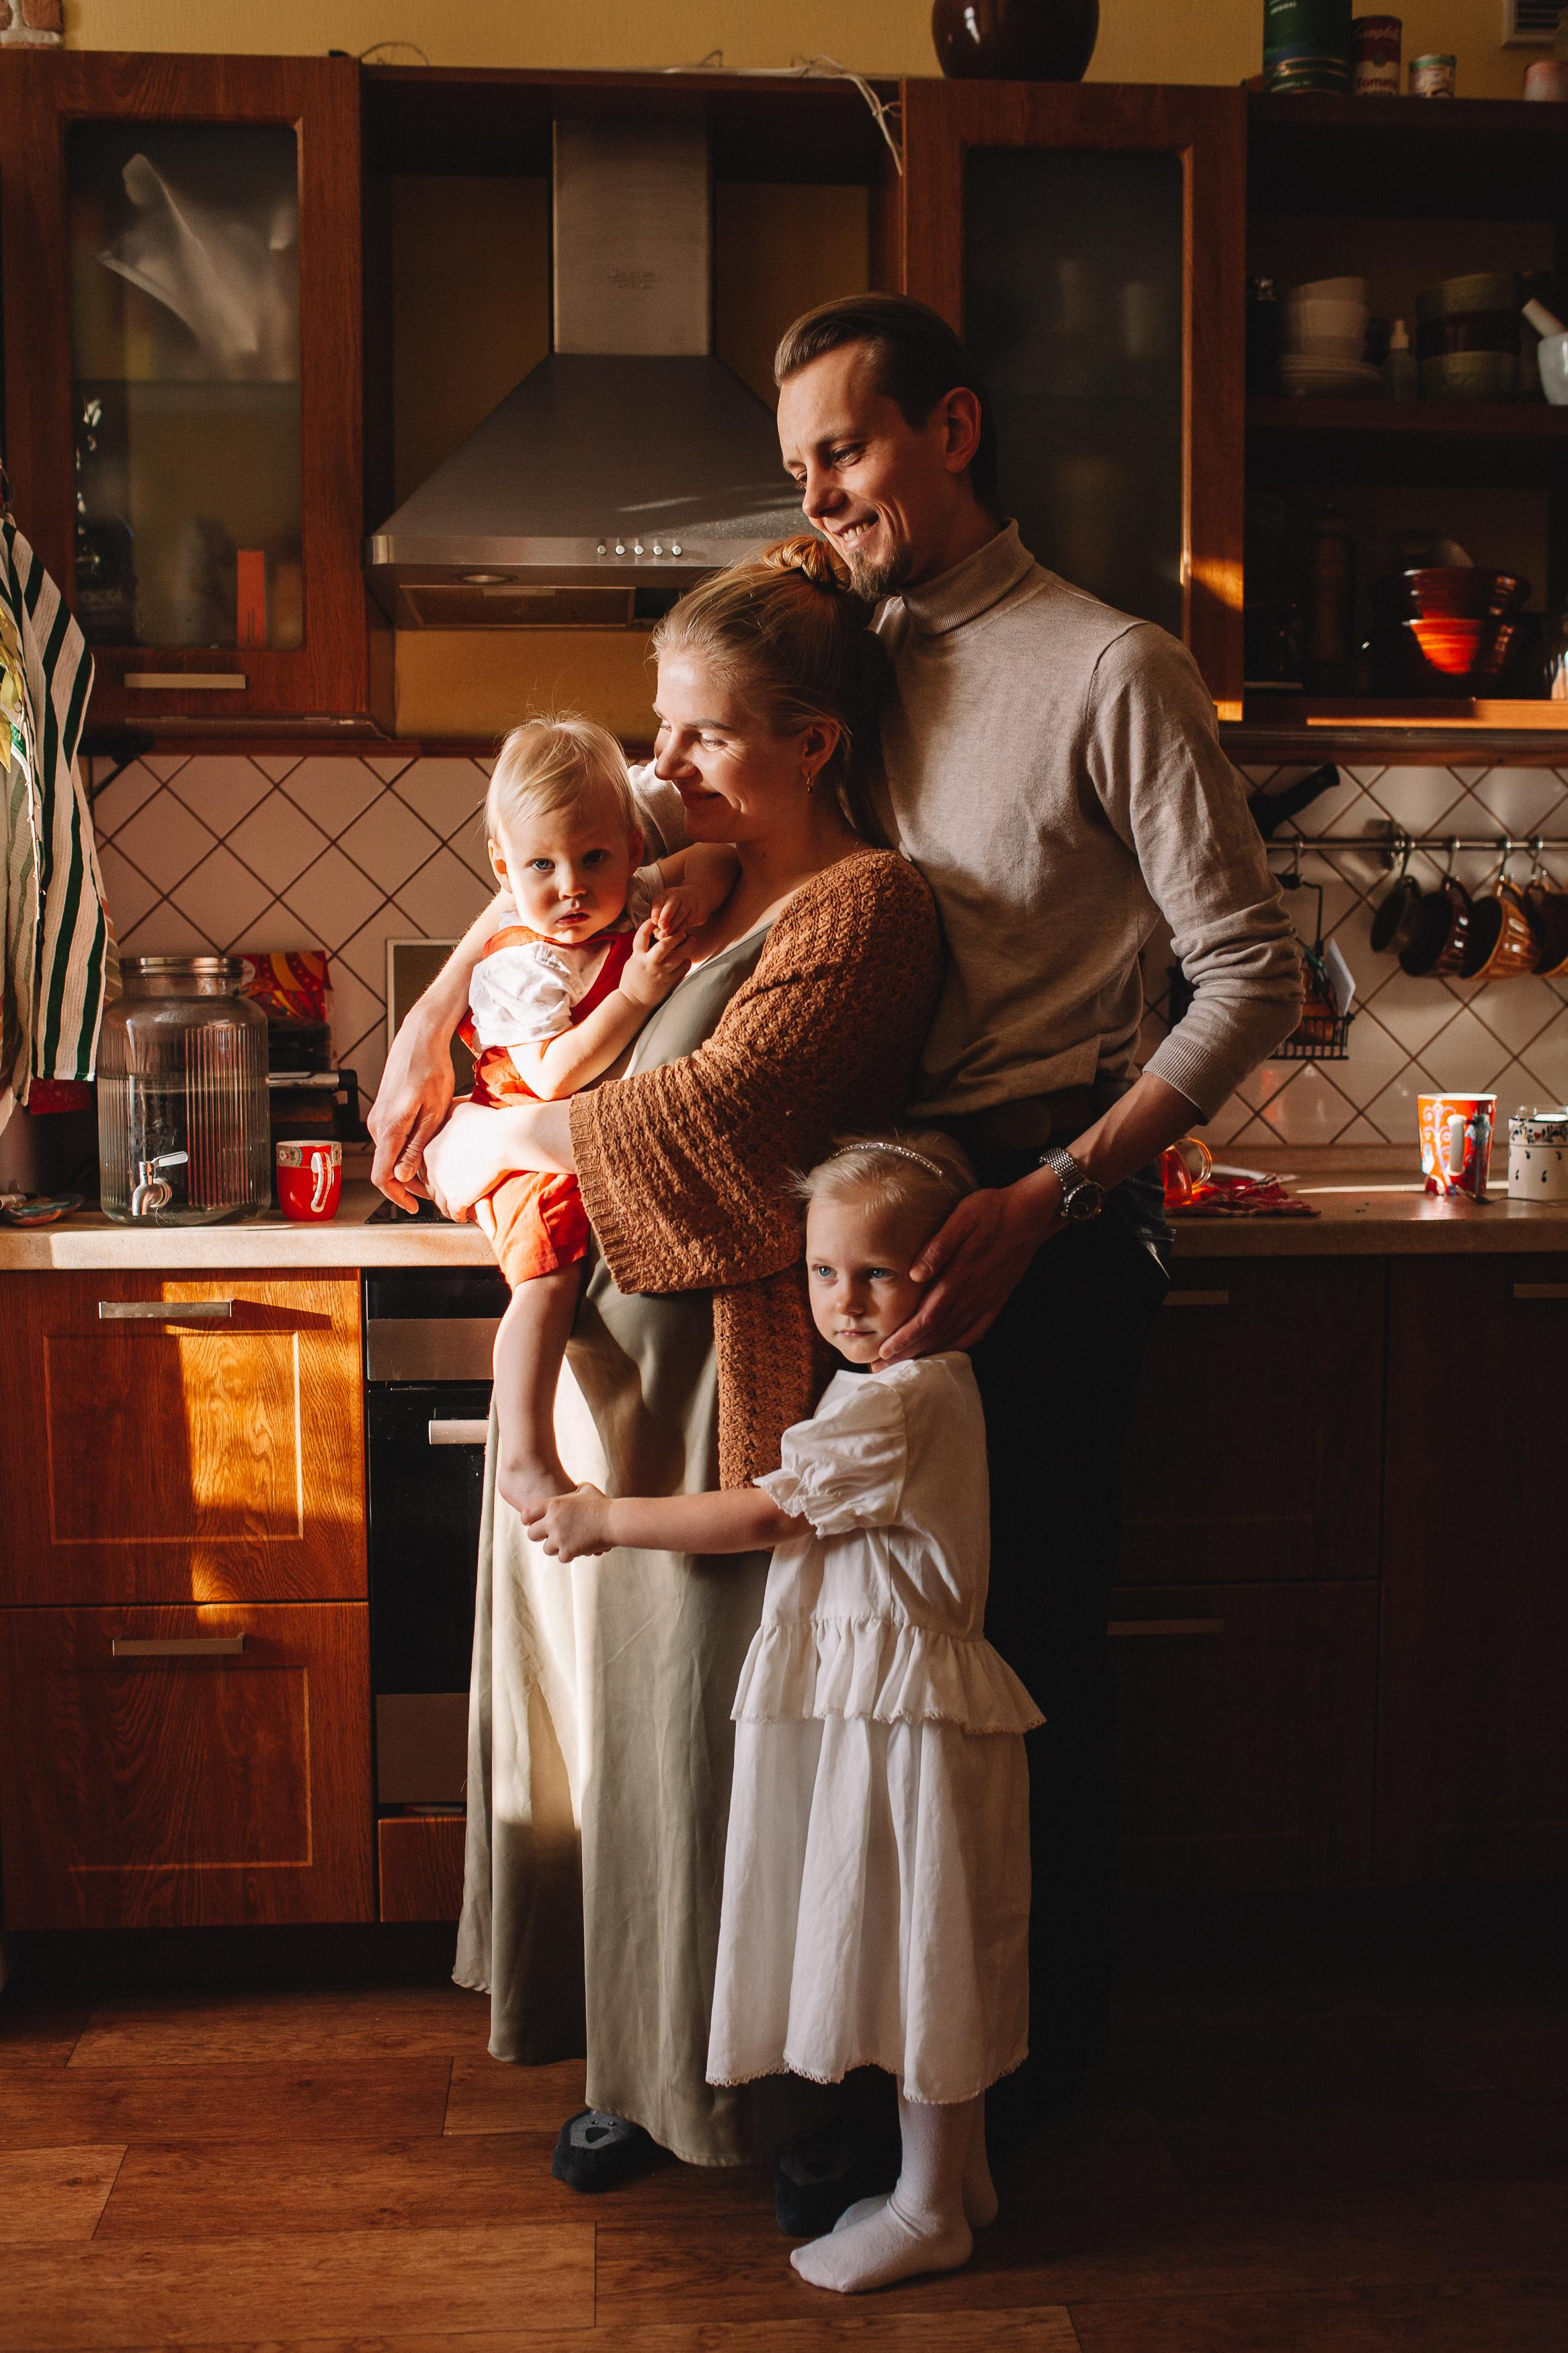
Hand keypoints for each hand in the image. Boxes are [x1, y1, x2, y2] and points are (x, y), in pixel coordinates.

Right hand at [368, 1011, 455, 1209]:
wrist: (419, 1039)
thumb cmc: (432, 1072)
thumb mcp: (433, 1114)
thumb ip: (416, 1147)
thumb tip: (400, 1177)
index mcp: (388, 1129)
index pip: (381, 1176)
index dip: (396, 1197)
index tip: (415, 1207)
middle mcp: (376, 1125)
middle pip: (386, 1168)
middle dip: (408, 1185)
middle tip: (435, 1192)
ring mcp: (377, 1117)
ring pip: (389, 1154)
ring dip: (409, 1167)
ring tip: (436, 1172)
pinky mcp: (382, 1110)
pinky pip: (391, 1139)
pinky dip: (406, 1151)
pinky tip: (428, 1149)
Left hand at [420, 1100, 522, 1220]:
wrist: (504, 1139)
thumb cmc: (487, 1121)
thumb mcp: (459, 1108)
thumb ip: (446, 1112)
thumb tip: (444, 1109)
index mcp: (427, 1149)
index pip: (424, 1167)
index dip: (436, 1173)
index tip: (447, 1176)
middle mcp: (429, 1168)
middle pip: (429, 1186)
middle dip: (440, 1191)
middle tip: (452, 1192)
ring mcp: (441, 1185)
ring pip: (440, 1202)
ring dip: (449, 1205)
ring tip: (459, 1207)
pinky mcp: (456, 1200)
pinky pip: (453, 1214)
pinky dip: (460, 1216)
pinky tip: (466, 1215)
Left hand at [525, 1483, 612, 1558]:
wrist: (614, 1521)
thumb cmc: (601, 1504)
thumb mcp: (586, 1489)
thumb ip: (573, 1490)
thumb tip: (572, 1491)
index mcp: (553, 1504)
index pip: (527, 1514)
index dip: (528, 1519)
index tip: (533, 1522)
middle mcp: (552, 1521)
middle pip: (532, 1534)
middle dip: (540, 1535)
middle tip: (548, 1535)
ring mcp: (559, 1538)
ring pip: (546, 1548)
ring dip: (556, 1546)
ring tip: (568, 1541)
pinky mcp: (568, 1551)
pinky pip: (561, 1557)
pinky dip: (569, 1554)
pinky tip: (577, 1547)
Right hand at [622, 916, 692, 1008]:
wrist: (633, 1003)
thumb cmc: (632, 981)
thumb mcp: (632, 962)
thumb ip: (642, 950)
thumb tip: (653, 936)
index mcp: (638, 957)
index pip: (642, 935)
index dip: (648, 925)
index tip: (655, 921)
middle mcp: (650, 964)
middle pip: (666, 944)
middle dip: (676, 935)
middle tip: (684, 931)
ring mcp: (661, 974)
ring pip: (679, 956)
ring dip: (688, 946)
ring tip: (692, 940)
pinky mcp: (669, 983)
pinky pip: (683, 969)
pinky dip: (686, 962)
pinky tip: (686, 959)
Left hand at [653, 883, 707, 941]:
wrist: (699, 895)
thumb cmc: (676, 904)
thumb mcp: (665, 903)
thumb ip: (658, 914)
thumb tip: (648, 929)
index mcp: (666, 894)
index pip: (659, 901)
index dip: (656, 911)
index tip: (654, 921)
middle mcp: (677, 896)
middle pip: (671, 905)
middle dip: (666, 916)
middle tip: (661, 926)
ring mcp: (689, 904)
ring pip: (681, 914)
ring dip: (673, 925)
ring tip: (666, 935)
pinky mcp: (697, 912)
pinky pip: (689, 921)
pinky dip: (682, 929)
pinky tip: (677, 936)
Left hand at [879, 1171, 1062, 1359]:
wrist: (1031, 1215)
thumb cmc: (991, 1210)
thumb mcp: (962, 1217)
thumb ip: (938, 1246)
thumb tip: (914, 1274)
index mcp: (960, 1275)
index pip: (927, 1317)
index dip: (905, 1337)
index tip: (884, 1351)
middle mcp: (973, 1294)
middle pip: (936, 1333)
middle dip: (908, 1352)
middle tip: (882, 1367)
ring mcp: (986, 1300)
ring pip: (953, 1335)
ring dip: (928, 1353)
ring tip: (904, 1365)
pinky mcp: (997, 1300)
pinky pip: (976, 1331)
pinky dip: (958, 1345)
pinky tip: (945, 1352)